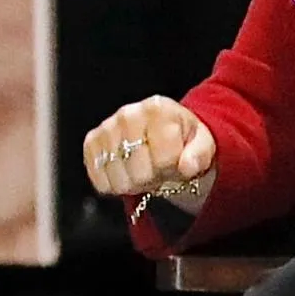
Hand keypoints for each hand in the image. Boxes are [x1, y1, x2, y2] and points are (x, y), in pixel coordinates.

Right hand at [79, 92, 218, 209]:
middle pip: (139, 173)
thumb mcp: (203, 144)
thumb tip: (187, 166)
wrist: (162, 130)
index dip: (173, 170)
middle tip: (158, 169)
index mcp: (157, 109)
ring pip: (120, 181)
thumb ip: (199, 155)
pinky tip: (127, 172)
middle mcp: (127, 114)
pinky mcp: (91, 143)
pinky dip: (116, 186)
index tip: (175, 163)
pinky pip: (101, 182)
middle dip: (153, 179)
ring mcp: (106, 128)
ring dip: (135, 185)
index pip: (165, 159)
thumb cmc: (183, 139)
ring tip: (143, 169)